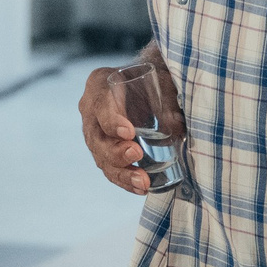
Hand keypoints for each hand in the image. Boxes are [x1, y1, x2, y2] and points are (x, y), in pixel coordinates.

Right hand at [79, 59, 170, 194]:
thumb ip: (167, 97)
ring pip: (101, 158)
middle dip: (116, 151)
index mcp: (99, 84)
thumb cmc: (151, 77)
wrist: (146, 85)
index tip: (129, 132)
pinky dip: (125, 181)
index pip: (100, 104)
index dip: (112, 120)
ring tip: (143, 183)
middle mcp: (90, 110)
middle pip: (97, 137)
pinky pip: (110, 169)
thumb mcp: (159, 78)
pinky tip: (141, 188)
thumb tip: (176, 125)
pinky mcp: (104, 151)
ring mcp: (95, 133)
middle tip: (137, 155)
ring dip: (122, 173)